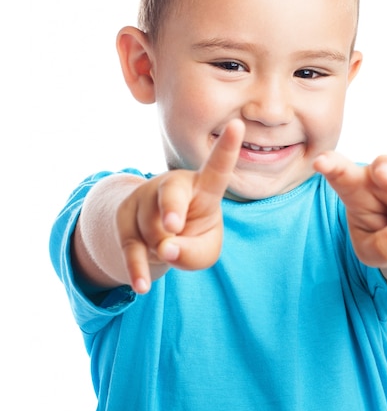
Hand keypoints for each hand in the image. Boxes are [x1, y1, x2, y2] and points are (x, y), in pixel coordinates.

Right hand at [117, 119, 244, 292]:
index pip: (217, 168)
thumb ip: (194, 254)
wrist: (156, 237)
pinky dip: (138, 269)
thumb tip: (167, 248)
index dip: (228, 148)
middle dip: (171, 210)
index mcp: (203, 188)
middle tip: (174, 226)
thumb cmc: (192, 235)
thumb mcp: (205, 250)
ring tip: (169, 246)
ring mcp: (145, 199)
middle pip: (171, 195)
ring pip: (152, 231)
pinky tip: (142, 285)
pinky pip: (131, 248)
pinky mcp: (124, 219)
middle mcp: (173, 186)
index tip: (238, 125)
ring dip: (162, 250)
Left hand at [313, 151, 386, 273]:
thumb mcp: (370, 252)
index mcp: (353, 185)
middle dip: (386, 171)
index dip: (330, 166)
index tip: (320, 162)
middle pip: (385, 169)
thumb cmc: (383, 234)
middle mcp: (381, 175)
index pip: (339, 173)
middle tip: (384, 175)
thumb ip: (380, 249)